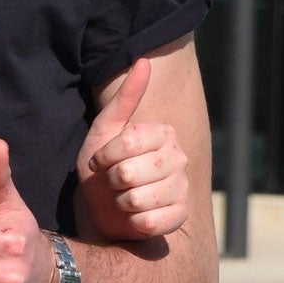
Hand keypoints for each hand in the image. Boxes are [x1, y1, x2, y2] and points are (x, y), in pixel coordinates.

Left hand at [78, 58, 189, 240]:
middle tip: (113, 181)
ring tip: (122, 197)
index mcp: (163, 134)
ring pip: (138, 199)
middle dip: (110, 180)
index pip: (127, 142)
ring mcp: (182, 189)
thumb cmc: (101, 167)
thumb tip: (144, 60)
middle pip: (129, 173)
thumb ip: (125, 99)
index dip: (104, 156)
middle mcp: (179, 159)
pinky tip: (134, 215)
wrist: (103, 207)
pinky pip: (148, 222)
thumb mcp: (105, 130)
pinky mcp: (180, 217)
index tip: (101, 160)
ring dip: (119, 202)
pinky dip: (132, 221)